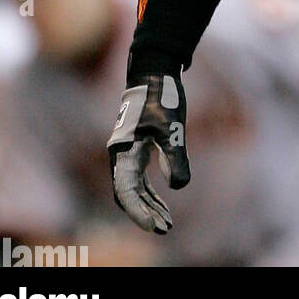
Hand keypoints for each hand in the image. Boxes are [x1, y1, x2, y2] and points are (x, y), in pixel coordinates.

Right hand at [107, 74, 189, 233]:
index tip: (157, 226)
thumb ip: (174, 156)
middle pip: (127, 194)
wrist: (155, 69)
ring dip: (148, 205)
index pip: (126, 192)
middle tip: (165, 228)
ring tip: (166, 222)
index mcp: (123, 151)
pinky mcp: (136, 147)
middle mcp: (120, 154)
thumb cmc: (162, 96)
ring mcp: (127, 151)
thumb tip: (178, 187)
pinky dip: (149, 191)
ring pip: (132, 188)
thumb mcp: (172, 127)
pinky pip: (138, 177)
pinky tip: (163, 199)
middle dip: (144, 213)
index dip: (140, 212)